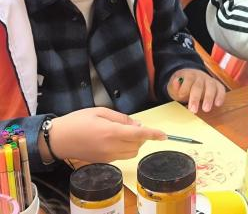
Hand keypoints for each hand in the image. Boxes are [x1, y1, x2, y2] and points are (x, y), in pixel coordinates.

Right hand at [45, 107, 165, 162]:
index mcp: (111, 132)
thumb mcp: (100, 111)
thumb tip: (136, 123)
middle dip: (143, 136)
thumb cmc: (77, 121)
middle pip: (138, 145)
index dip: (153, 134)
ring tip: (126, 132)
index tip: (164, 135)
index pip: (139, 134)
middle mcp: (111, 146)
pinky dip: (125, 148)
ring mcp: (107, 156)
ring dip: (135, 143)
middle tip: (136, 126)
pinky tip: (116, 140)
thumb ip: (121, 117)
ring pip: (131, 152)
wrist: (58, 139)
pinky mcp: (103, 162)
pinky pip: (122, 156)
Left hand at [167, 69, 225, 112]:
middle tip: (193, 110)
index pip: (188, 79)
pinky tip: (218, 104)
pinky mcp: (217, 86)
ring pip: (211, 87)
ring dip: (209, 98)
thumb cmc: (182, 86)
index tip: (181, 96)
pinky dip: (220, 96)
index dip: (185, 88)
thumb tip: (176, 81)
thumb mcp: (174, 87)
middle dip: (196, 98)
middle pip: (199, 85)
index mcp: (189, 75)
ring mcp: (210, 81)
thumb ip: (175, 86)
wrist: (192, 80)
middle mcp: (201, 76)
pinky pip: (221, 89)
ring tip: (206, 109)